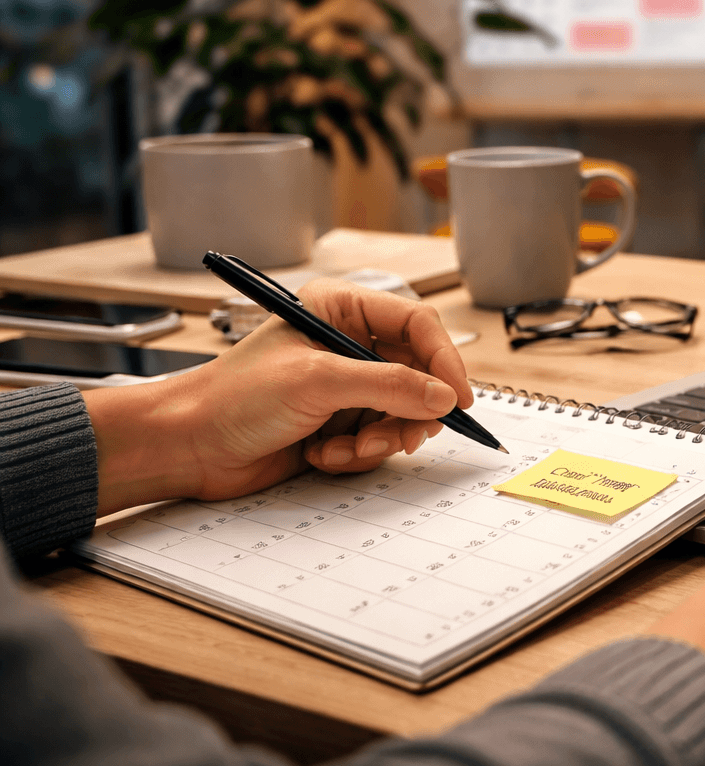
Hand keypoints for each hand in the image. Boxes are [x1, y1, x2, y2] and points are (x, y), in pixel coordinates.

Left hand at [85, 280, 474, 514]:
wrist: (185, 446)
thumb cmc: (232, 397)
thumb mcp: (317, 382)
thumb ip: (388, 386)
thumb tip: (443, 396)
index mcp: (341, 310)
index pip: (417, 325)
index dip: (444, 360)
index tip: (459, 397)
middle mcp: (348, 345)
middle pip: (418, 374)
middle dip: (409, 412)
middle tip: (401, 435)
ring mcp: (345, 387)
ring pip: (402, 414)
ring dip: (380, 439)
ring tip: (346, 448)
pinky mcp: (338, 424)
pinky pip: (378, 440)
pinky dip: (357, 454)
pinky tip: (322, 454)